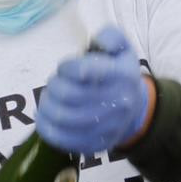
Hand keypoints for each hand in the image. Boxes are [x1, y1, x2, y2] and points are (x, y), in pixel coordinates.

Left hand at [35, 26, 153, 155]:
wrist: (135, 112)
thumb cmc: (121, 76)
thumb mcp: (123, 49)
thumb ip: (110, 36)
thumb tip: (100, 42)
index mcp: (122, 76)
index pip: (85, 71)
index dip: (67, 67)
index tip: (65, 67)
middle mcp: (116, 103)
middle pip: (69, 95)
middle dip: (54, 85)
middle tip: (54, 83)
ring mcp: (105, 127)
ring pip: (63, 117)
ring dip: (47, 104)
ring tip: (49, 98)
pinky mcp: (94, 145)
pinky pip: (62, 139)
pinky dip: (47, 127)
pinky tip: (44, 117)